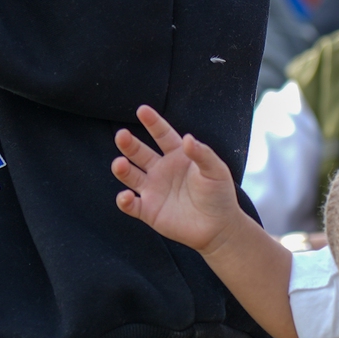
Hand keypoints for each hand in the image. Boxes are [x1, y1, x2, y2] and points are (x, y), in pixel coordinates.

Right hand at [112, 107, 242, 251]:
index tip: (142, 110)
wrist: (219, 227)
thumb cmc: (219, 195)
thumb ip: (202, 154)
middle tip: (121, 135)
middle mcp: (161, 170)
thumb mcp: (216, 170)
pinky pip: (131, 204)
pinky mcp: (148, 211)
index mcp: (177, 156)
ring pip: (130, 175)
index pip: (162, 135)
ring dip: (122, 169)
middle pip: (139, 153)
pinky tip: (126, 196)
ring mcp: (153, 190)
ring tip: (119, 164)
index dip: (152, 122)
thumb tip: (187, 138)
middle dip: (129, 144)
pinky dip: (124, 201)